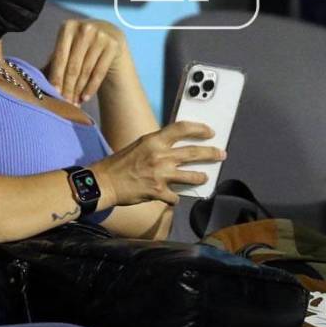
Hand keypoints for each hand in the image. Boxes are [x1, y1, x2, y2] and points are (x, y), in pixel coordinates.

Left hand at [44, 19, 126, 104]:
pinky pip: (99, 72)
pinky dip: (91, 87)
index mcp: (67, 27)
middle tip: (64, 102)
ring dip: (78, 90)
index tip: (54, 94)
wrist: (108, 34)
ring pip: (86, 71)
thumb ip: (54, 62)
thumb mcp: (66, 47)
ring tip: (73, 103)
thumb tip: (37, 82)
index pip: (60, 58)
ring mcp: (101, 36)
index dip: (56, 77)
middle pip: (73, 66)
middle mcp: (84, 29)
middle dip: (68, 87)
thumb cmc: (79, 45)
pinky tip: (84, 98)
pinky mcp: (113, 45)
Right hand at [93, 121, 224, 206]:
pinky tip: (173, 197)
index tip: (209, 132)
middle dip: (211, 153)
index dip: (199, 129)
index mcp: (154, 141)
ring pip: (191, 176)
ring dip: (200, 177)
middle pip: (193, 153)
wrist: (104, 182)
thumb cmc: (119, 164)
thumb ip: (157, 146)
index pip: (182, 129)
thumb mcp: (139, 146)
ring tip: (204, 177)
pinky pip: (175, 197)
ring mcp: (160, 175)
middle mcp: (160, 156)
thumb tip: (175, 149)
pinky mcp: (158, 192)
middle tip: (221, 154)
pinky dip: (175, 198)